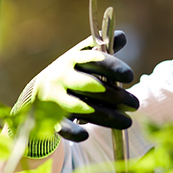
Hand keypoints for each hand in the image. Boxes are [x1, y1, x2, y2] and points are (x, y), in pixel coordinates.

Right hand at [16, 31, 138, 144]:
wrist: (36, 96)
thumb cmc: (68, 75)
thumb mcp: (80, 59)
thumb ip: (101, 49)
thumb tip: (122, 36)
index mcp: (72, 60)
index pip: (94, 60)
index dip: (112, 66)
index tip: (130, 75)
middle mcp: (62, 76)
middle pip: (92, 86)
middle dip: (116, 96)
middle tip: (136, 104)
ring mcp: (55, 97)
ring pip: (83, 107)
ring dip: (107, 116)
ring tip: (127, 122)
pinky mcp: (50, 117)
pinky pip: (62, 126)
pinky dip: (73, 131)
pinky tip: (86, 135)